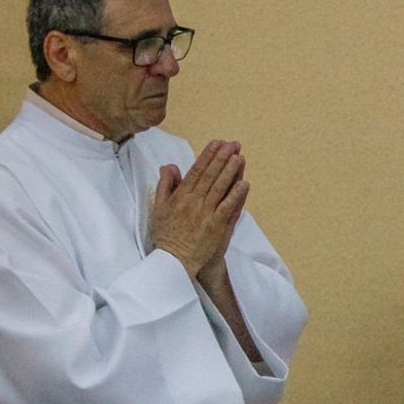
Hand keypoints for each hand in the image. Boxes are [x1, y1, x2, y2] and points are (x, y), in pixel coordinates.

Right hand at [151, 140, 246, 277]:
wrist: (174, 260)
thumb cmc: (166, 233)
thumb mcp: (159, 207)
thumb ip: (165, 185)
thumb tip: (170, 166)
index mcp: (180, 197)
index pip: (195, 172)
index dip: (207, 156)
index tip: (216, 143)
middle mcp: (193, 203)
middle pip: (210, 176)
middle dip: (221, 159)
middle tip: (232, 145)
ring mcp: (205, 215)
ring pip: (219, 189)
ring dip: (230, 172)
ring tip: (239, 157)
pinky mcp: (216, 227)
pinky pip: (227, 209)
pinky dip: (235, 196)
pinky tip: (244, 184)